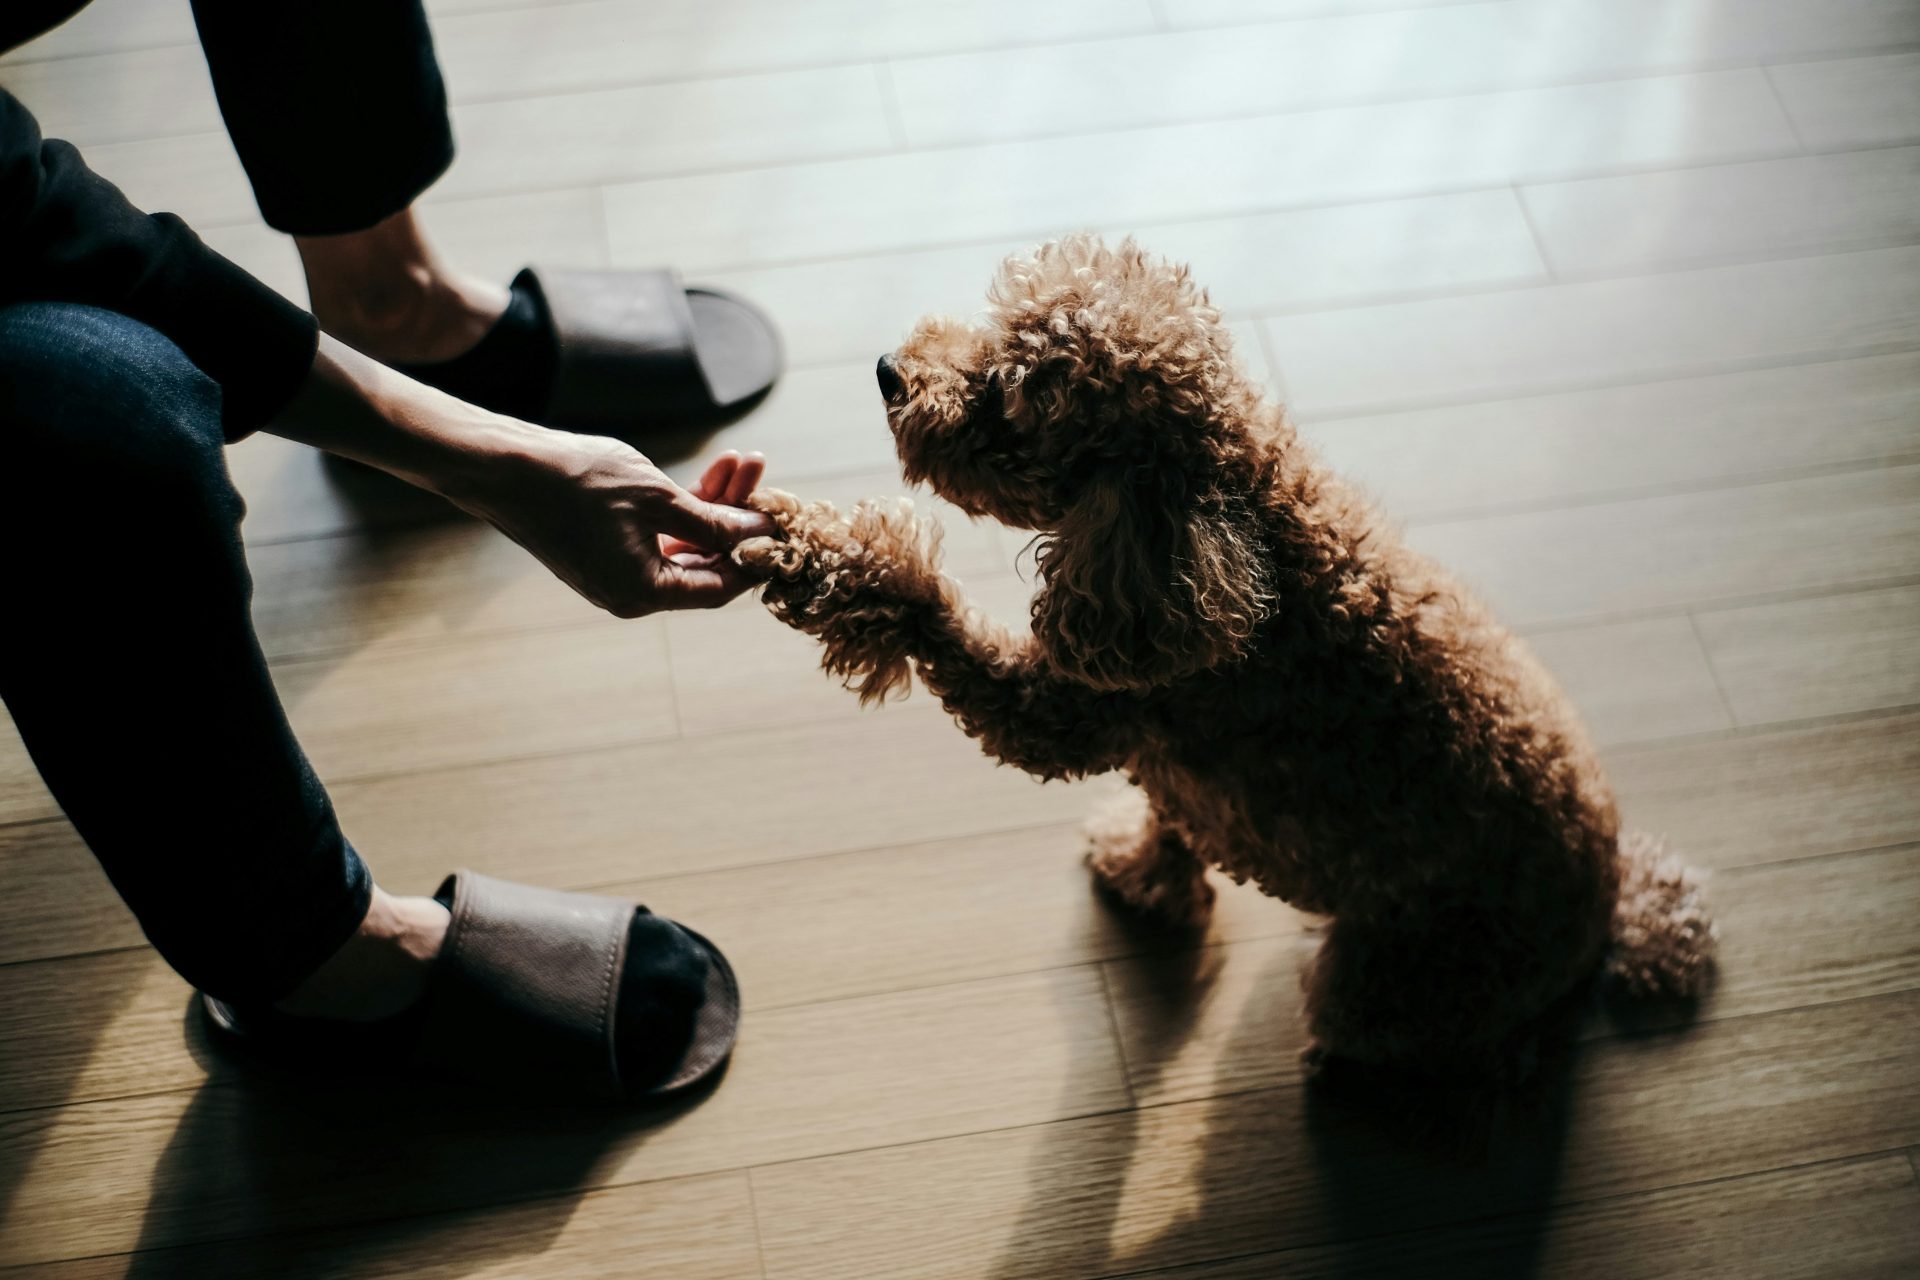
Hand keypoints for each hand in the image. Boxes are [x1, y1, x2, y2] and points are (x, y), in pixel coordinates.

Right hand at [457, 434, 774, 616]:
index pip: (721, 586)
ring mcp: (615, 572)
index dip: (756, 554)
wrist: (504, 467)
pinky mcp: (604, 548)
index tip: (783, 521)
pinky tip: (709, 474)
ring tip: (740, 460)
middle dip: (736, 516)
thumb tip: (759, 533)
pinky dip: (682, 507)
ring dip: (714, 504)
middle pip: (706, 562)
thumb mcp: (658, 497)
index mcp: (645, 594)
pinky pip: (657, 534)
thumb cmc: (578, 482)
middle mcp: (630, 593)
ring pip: (684, 543)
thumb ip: (713, 520)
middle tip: (761, 474)